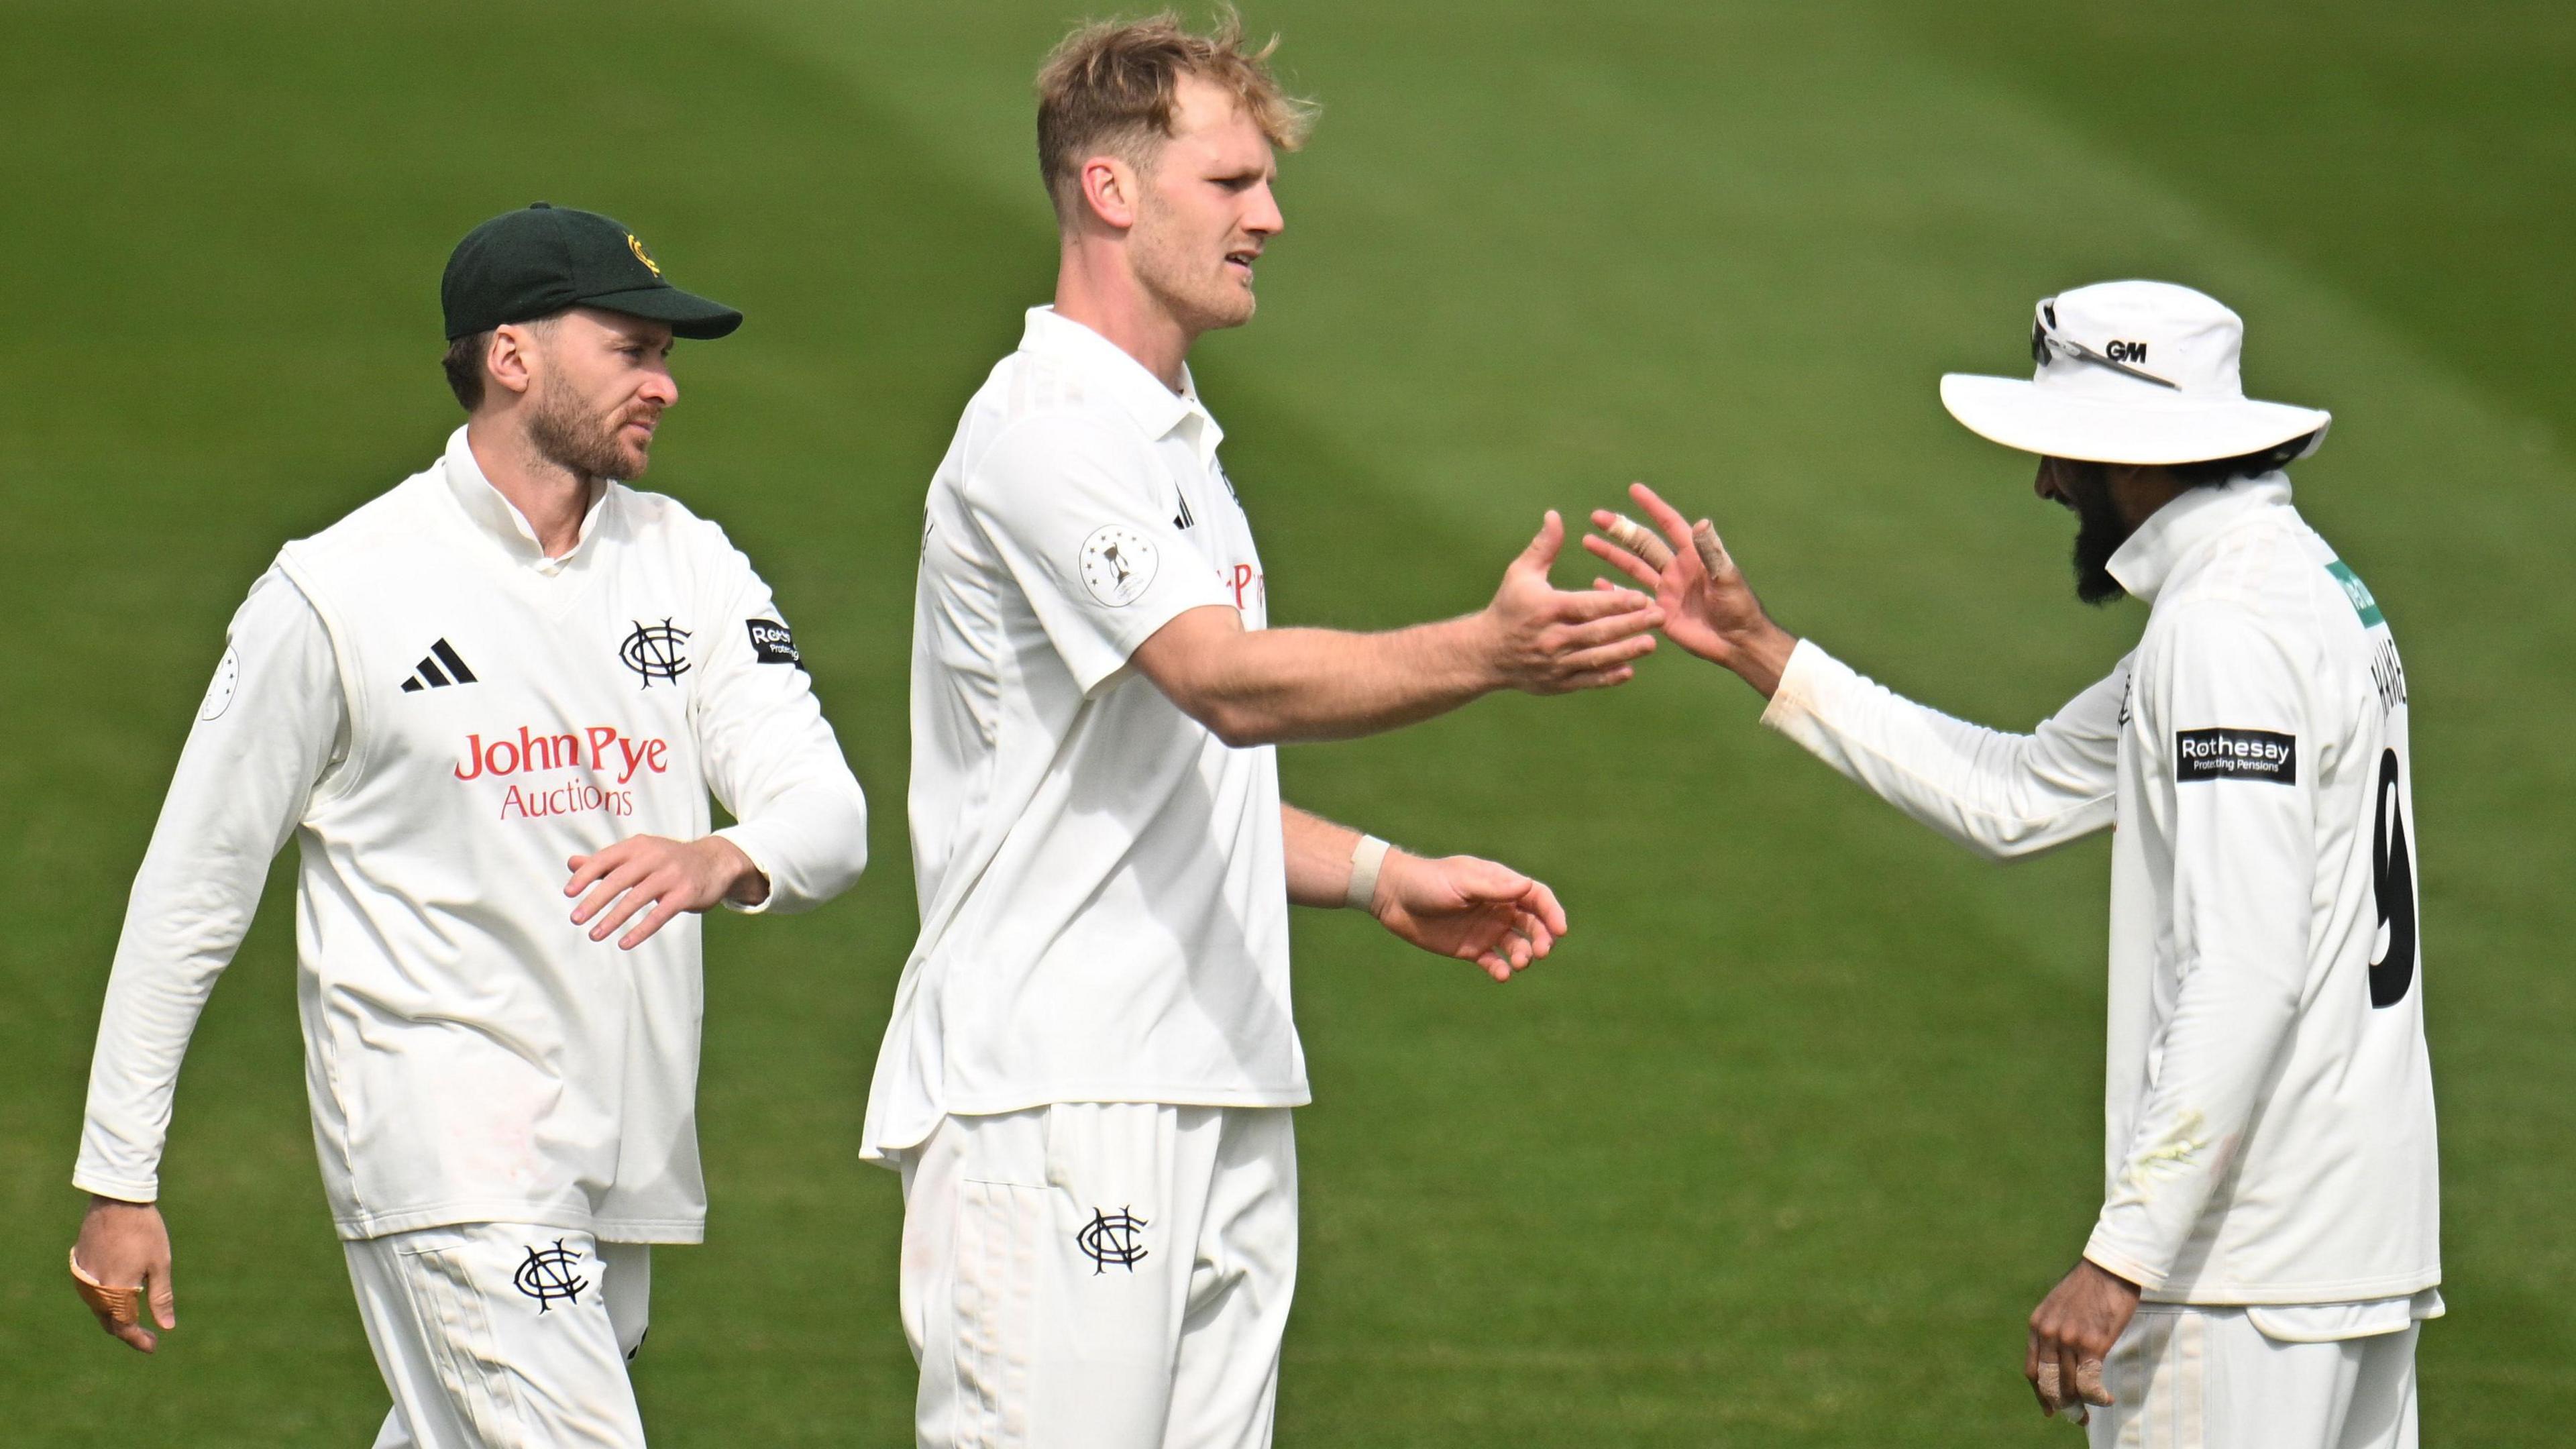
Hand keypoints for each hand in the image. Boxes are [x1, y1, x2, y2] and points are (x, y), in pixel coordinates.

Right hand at [72, 1196, 175, 1351]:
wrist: (117, 1201)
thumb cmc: (144, 1231)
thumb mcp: (159, 1264)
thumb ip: (161, 1297)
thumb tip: (167, 1326)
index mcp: (116, 1291)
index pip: (124, 1327)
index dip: (138, 1340)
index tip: (153, 1347)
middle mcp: (95, 1289)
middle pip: (108, 1321)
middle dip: (127, 1331)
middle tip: (147, 1337)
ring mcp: (84, 1277)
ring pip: (98, 1308)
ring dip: (114, 1316)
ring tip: (134, 1319)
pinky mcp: (79, 1265)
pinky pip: (91, 1293)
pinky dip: (105, 1301)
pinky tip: (118, 1297)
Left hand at [566, 835, 768, 948]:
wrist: (715, 862)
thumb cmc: (669, 860)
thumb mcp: (639, 854)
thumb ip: (606, 861)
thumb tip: (570, 863)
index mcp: (638, 845)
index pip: (606, 858)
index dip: (586, 875)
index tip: (569, 893)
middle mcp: (654, 856)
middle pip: (619, 879)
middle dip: (595, 900)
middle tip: (576, 918)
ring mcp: (672, 874)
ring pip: (637, 898)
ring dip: (613, 918)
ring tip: (594, 934)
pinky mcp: (686, 893)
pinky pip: (659, 915)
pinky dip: (640, 930)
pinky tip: (624, 943)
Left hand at [1369, 850, 1566, 981]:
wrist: (1394, 896)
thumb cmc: (1428, 881)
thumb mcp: (1461, 882)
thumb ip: (1493, 887)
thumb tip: (1527, 886)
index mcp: (1500, 885)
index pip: (1536, 897)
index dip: (1552, 912)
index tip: (1560, 930)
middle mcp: (1498, 908)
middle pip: (1533, 924)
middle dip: (1543, 938)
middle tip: (1542, 952)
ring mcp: (1486, 929)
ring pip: (1517, 945)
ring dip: (1524, 955)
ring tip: (1518, 963)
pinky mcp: (1471, 949)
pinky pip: (1494, 962)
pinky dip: (1501, 969)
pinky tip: (1501, 974)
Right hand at [1479, 511, 1660, 693]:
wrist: (1486, 653)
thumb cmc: (1508, 607)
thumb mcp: (1520, 573)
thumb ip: (1544, 547)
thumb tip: (1555, 515)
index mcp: (1547, 609)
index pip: (1587, 605)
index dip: (1616, 602)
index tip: (1642, 596)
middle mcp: (1552, 638)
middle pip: (1597, 632)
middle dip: (1631, 625)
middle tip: (1660, 616)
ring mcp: (1556, 664)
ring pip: (1596, 658)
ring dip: (1625, 651)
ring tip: (1652, 643)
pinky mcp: (1558, 683)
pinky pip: (1587, 680)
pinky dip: (1608, 677)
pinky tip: (1629, 669)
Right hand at [1582, 482, 1796, 695]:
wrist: (1737, 642)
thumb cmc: (1740, 606)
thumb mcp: (1727, 576)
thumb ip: (1711, 551)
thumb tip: (1702, 522)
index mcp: (1692, 556)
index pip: (1669, 525)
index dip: (1653, 507)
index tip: (1634, 490)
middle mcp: (1675, 570)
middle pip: (1642, 544)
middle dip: (1620, 529)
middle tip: (1597, 516)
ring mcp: (1665, 591)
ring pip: (1632, 567)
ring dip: (1611, 554)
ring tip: (1588, 541)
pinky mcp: (1658, 612)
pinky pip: (1631, 599)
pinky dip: (1613, 591)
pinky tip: (1596, 584)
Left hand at [2025, 1258, 2139, 1422]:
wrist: (2109, 1269)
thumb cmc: (2089, 1287)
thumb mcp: (2058, 1306)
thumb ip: (2055, 1329)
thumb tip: (2060, 1356)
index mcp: (2037, 1325)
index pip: (2033, 1371)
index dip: (2041, 1394)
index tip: (2049, 1408)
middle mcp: (2048, 1335)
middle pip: (2049, 1384)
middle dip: (2061, 1405)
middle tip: (2074, 1416)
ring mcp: (2069, 1341)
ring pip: (2070, 1386)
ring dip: (2081, 1405)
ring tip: (2090, 1413)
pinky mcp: (2092, 1344)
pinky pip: (2090, 1382)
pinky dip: (2097, 1396)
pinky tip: (2106, 1399)